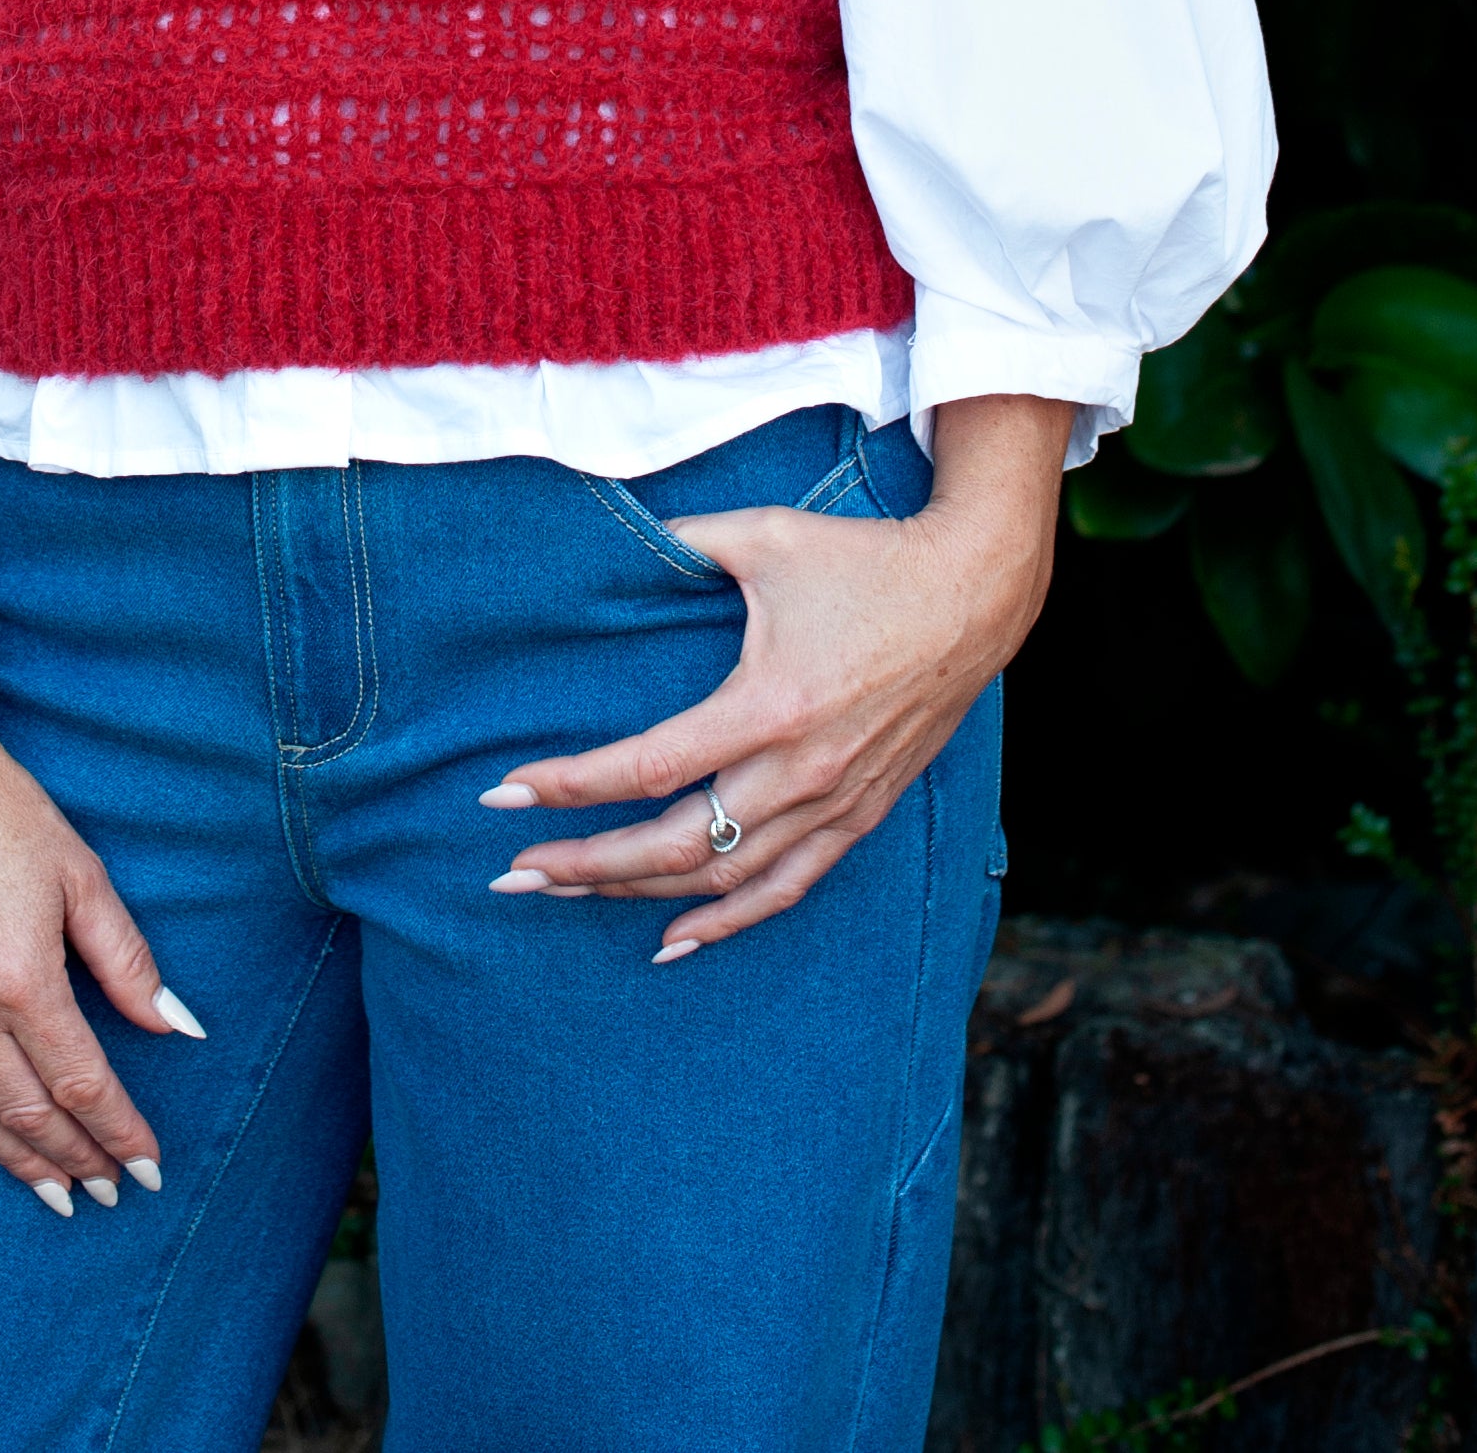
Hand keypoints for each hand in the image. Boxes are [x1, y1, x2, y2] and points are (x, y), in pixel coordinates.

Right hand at [0, 684, 191, 1210]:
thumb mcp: (79, 873)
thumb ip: (126, 959)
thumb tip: (177, 1026)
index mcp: (22, 979)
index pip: (83, 1083)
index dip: (119, 1132)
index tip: (148, 1168)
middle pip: (29, 1113)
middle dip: (76, 1159)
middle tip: (109, 1191)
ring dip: (17, 1165)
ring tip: (55, 1196)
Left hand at [482, 394, 1074, 961]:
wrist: (973, 594)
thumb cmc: (863, 559)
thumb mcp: (766, 536)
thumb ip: (684, 540)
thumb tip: (617, 537)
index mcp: (770, 704)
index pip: (648, 767)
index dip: (569, 786)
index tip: (503, 793)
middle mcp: (801, 771)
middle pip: (675, 847)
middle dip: (586, 865)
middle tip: (513, 873)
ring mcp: (834, 802)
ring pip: (723, 881)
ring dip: (639, 895)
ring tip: (566, 895)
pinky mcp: (860, 814)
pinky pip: (786, 889)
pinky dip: (726, 923)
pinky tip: (672, 941)